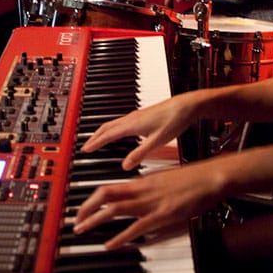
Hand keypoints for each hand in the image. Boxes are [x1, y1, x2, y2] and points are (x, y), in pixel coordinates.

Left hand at [73, 160, 225, 248]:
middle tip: (76, 222)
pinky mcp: (163, 214)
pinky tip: (110, 244)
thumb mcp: (165, 181)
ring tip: (82, 230)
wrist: (212, 177)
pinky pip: (136, 226)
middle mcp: (143, 189)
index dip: (90, 198)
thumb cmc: (193, 179)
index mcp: (143, 181)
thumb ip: (149, 189)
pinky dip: (121, 236)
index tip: (81, 209)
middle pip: (105, 195)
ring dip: (95, 220)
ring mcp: (152, 202)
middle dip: (86, 208)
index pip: (109, 187)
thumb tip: (137, 196)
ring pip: (115, 208)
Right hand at [81, 91, 197, 169]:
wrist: (186, 106)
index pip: (107, 134)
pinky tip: (117, 134)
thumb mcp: (157, 141)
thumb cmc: (174, 120)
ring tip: (97, 140)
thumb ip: (140, 154)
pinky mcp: (142, 115)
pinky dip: (112, 129)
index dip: (95, 143)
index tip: (85, 150)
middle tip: (86, 146)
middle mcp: (131, 118)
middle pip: (106, 127)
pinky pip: (120, 122)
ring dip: (102, 132)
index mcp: (132, 124)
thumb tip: (125, 166)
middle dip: (95, 137)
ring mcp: (136, 115)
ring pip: (113, 124)